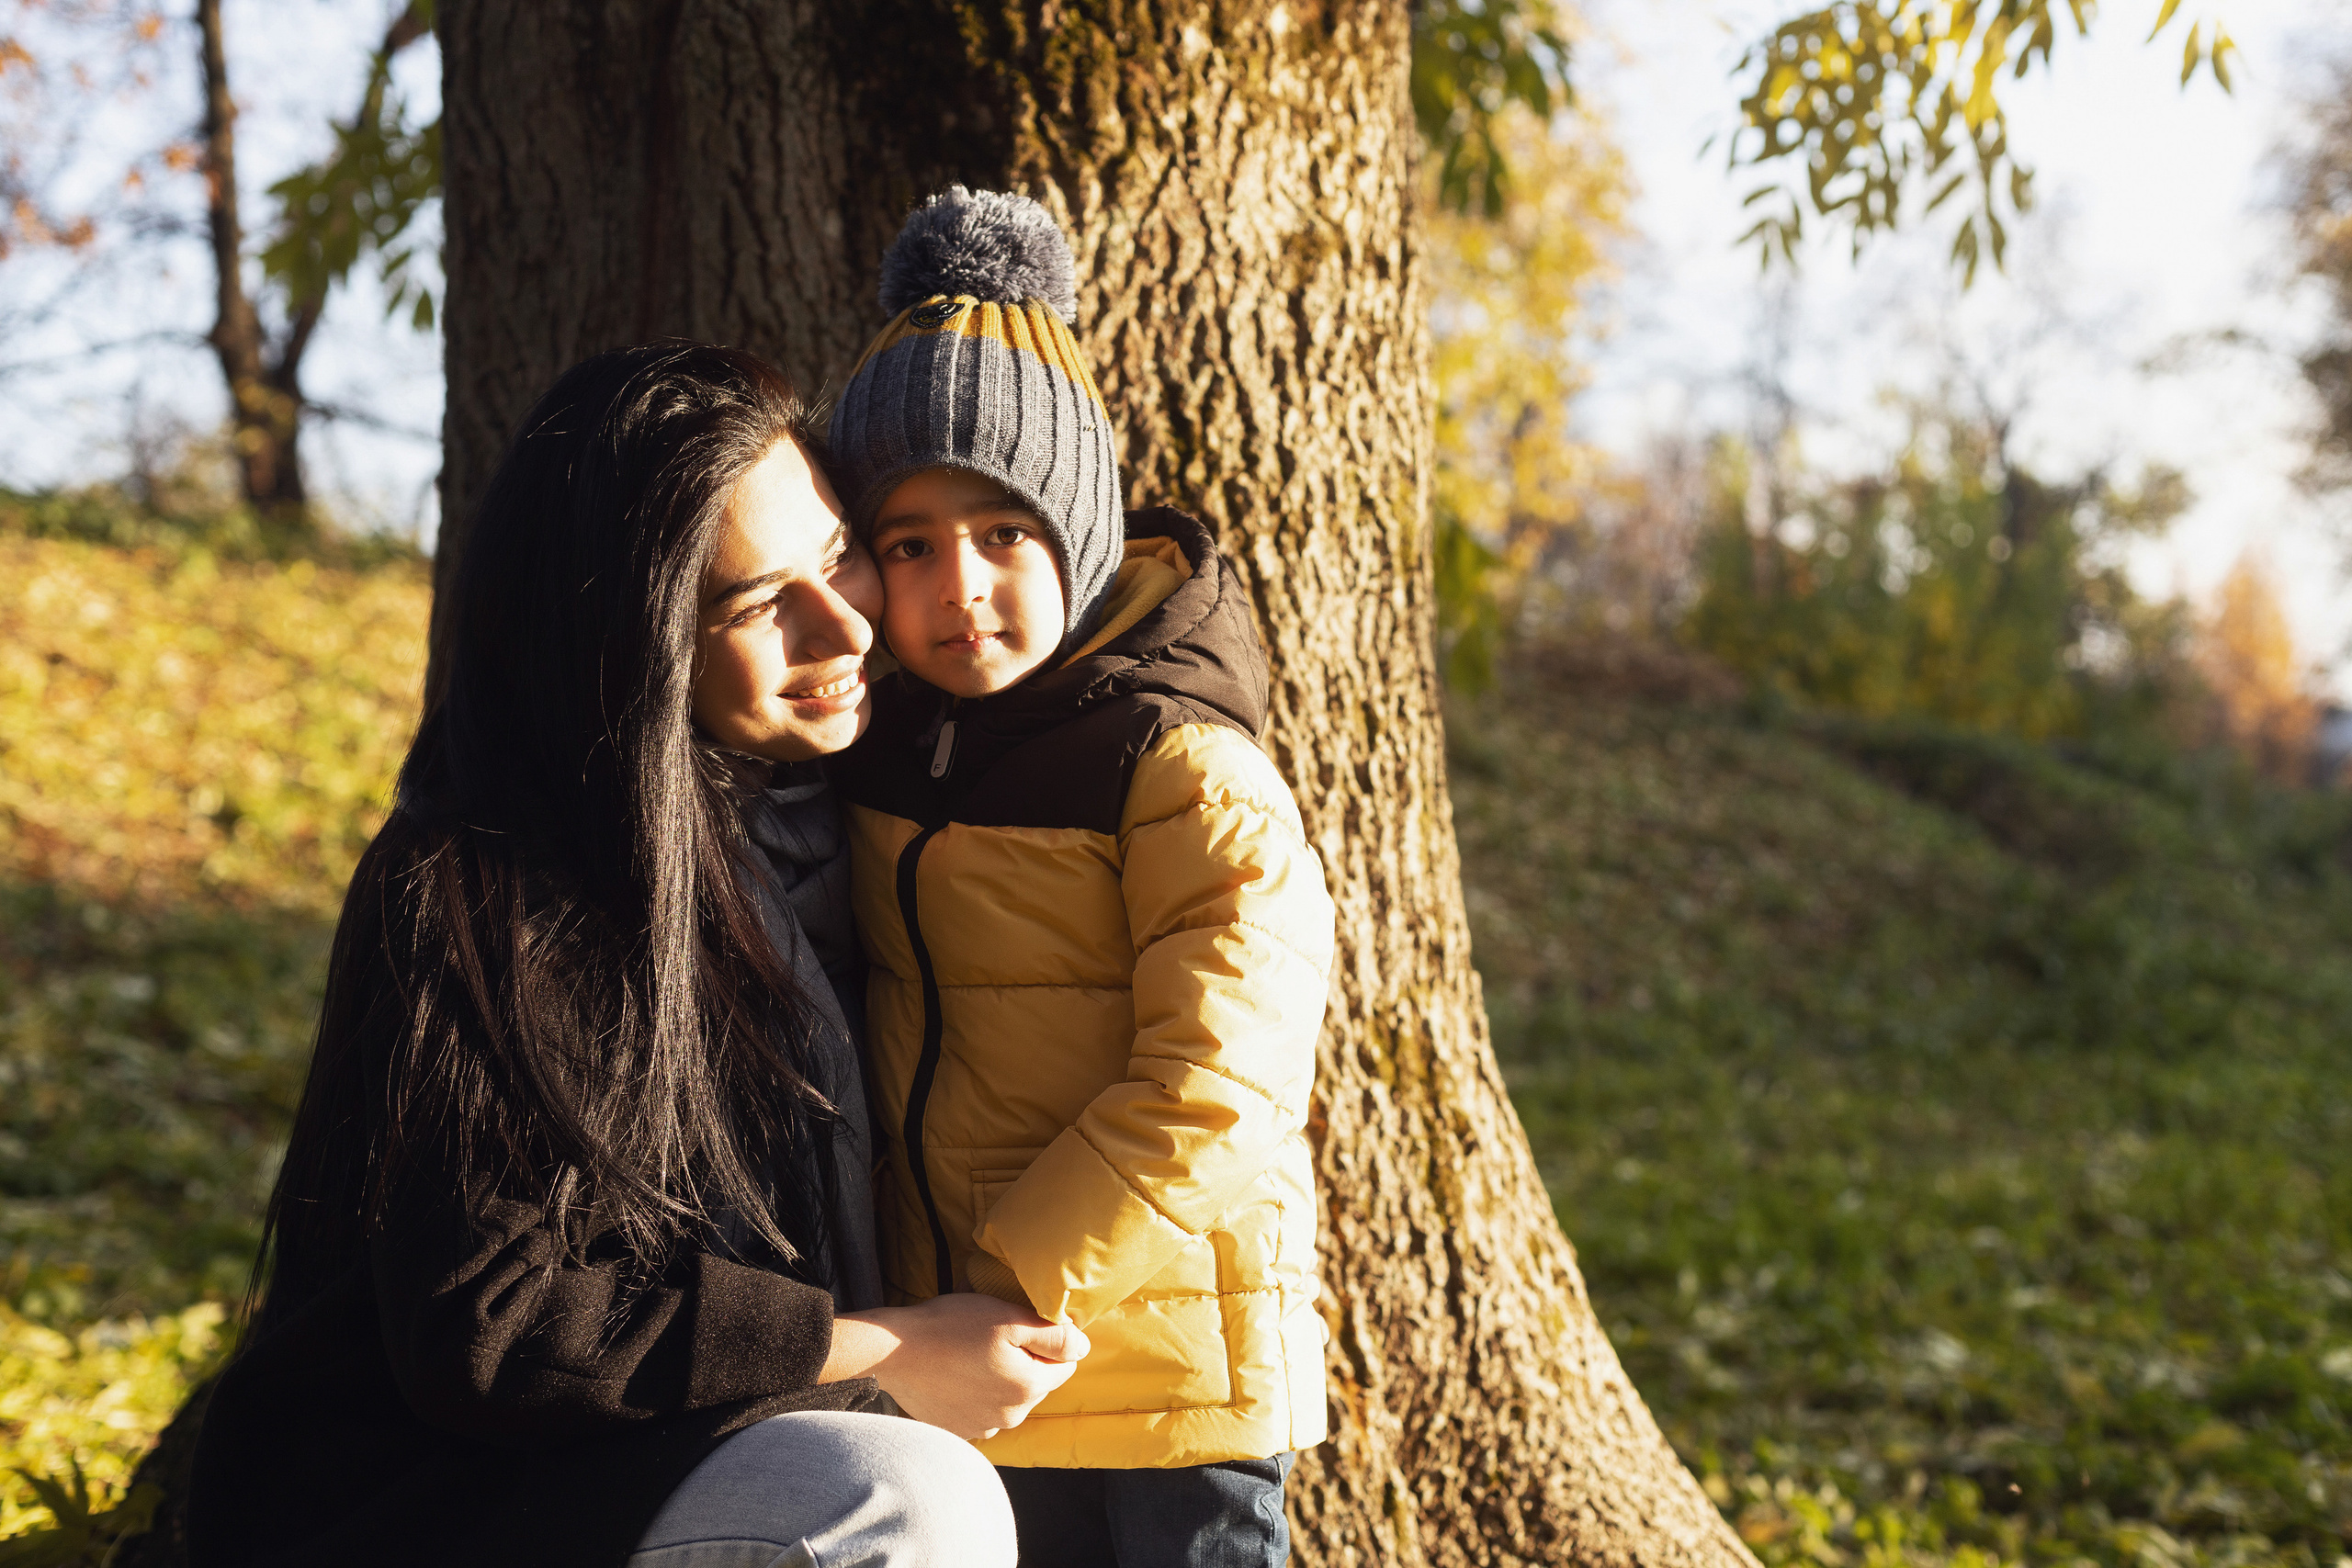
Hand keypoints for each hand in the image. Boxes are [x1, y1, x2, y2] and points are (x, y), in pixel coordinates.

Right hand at [823, 1291, 1088, 1439]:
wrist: (893, 1350)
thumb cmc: (952, 1327)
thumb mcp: (1010, 1319)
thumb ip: (1054, 1336)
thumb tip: (1083, 1348)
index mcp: (1029, 1389)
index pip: (1064, 1366)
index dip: (1047, 1342)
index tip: (1019, 1327)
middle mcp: (1010, 1417)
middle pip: (1036, 1383)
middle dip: (1024, 1361)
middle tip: (991, 1337)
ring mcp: (982, 1428)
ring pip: (1008, 1398)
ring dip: (999, 1379)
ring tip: (970, 1355)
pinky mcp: (956, 1430)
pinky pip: (980, 1410)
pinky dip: (974, 1394)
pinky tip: (956, 1375)